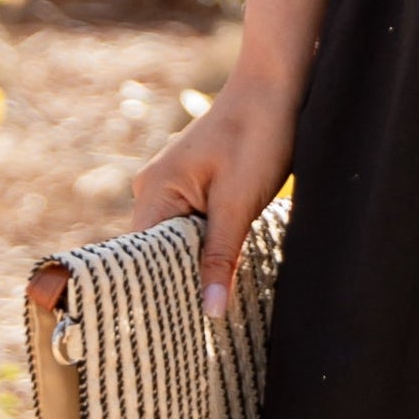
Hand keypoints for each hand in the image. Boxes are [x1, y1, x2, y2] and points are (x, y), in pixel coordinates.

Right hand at [132, 65, 299, 317]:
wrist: (276, 85)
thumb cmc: (258, 135)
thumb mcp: (240, 203)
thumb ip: (220, 257)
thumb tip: (209, 311)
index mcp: (154, 192)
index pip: (142, 259)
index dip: (160, 294)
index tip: (176, 332)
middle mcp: (151, 190)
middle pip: (157, 254)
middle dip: (180, 285)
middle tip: (201, 330)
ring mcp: (171, 186)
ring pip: (177, 243)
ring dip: (197, 268)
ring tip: (213, 308)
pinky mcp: (193, 185)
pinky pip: (191, 227)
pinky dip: (207, 248)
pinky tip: (224, 271)